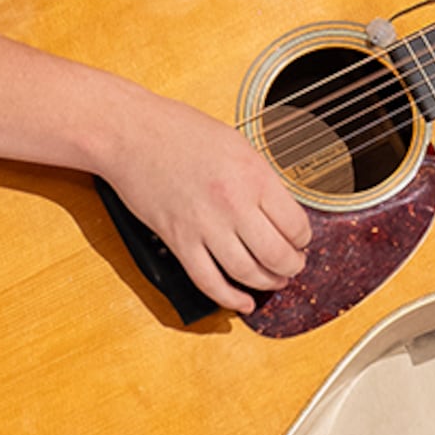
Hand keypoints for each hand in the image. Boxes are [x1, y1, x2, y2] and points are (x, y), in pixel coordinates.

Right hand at [90, 89, 312, 314]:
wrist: (131, 134)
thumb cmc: (180, 131)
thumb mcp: (238, 145)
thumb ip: (262, 179)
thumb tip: (281, 210)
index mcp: (254, 177)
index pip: (296, 225)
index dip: (304, 239)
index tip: (301, 240)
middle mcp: (233, 204)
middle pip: (277, 255)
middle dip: (292, 267)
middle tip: (293, 265)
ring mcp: (205, 226)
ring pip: (247, 272)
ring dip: (267, 283)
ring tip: (274, 281)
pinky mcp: (178, 240)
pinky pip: (208, 280)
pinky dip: (229, 297)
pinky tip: (243, 302)